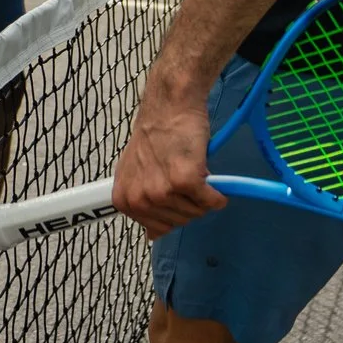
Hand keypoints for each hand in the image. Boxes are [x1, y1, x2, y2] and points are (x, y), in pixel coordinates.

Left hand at [111, 76, 224, 237]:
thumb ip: (141, 202)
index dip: (172, 210)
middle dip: (188, 203)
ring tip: (192, 169)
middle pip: (179, 223)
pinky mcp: (185, 181)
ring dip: (201, 196)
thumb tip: (152, 237)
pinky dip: (217, 194)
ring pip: (196, 213)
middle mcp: (140, 199)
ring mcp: (161, 191)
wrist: (170, 105)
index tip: (172, 189)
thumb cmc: (156, 135)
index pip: (158, 230)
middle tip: (183, 174)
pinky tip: (210, 177)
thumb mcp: (136, 172)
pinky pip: (211, 201)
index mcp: (125, 200)